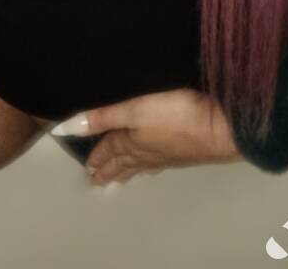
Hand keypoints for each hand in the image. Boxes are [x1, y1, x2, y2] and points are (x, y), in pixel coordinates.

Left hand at [50, 88, 242, 185]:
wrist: (220, 128)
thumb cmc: (176, 114)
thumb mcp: (134, 108)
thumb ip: (104, 116)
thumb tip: (67, 128)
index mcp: (131, 140)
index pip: (108, 147)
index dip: (96, 154)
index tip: (87, 165)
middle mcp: (146, 151)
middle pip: (122, 160)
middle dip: (108, 168)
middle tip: (97, 179)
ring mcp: (166, 154)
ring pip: (140, 164)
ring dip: (127, 170)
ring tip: (119, 178)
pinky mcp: (183, 154)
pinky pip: (158, 164)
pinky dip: (149, 167)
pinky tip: (154, 167)